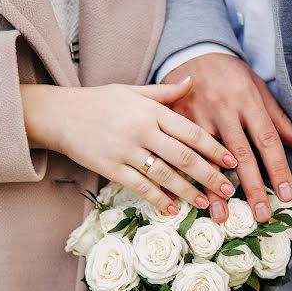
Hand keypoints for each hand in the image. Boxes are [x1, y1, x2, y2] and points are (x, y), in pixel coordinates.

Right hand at [21, 79, 236, 214]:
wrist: (60, 114)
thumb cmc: (100, 101)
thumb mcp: (132, 91)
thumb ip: (164, 92)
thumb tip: (192, 81)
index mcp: (150, 110)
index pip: (190, 131)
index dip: (213, 148)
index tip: (231, 161)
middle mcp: (141, 130)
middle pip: (183, 156)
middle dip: (208, 174)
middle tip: (227, 189)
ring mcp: (125, 151)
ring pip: (164, 175)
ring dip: (187, 190)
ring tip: (205, 202)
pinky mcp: (111, 168)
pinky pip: (140, 187)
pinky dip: (158, 199)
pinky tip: (173, 209)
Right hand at [161, 54, 291, 221]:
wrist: (193, 50)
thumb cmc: (230, 73)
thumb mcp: (257, 88)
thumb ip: (277, 118)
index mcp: (248, 100)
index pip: (267, 140)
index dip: (277, 169)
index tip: (285, 195)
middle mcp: (224, 109)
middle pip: (240, 154)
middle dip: (251, 187)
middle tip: (259, 215)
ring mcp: (197, 115)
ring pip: (207, 158)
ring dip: (213, 189)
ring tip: (221, 216)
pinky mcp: (176, 119)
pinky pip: (181, 153)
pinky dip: (185, 177)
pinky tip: (188, 197)